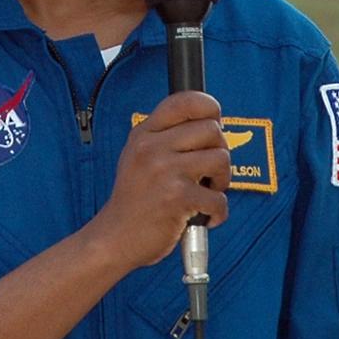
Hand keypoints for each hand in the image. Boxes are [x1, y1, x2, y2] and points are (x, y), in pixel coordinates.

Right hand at [88, 91, 229, 275]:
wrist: (115, 237)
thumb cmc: (134, 201)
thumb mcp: (137, 156)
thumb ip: (165, 137)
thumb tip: (210, 124)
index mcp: (144, 134)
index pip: (184, 101)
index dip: (209, 106)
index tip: (215, 120)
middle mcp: (152, 147)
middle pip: (212, 129)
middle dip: (219, 152)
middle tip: (209, 171)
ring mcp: (164, 171)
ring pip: (221, 158)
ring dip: (222, 180)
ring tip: (207, 191)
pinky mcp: (176, 197)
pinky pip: (218, 197)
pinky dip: (218, 212)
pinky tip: (205, 215)